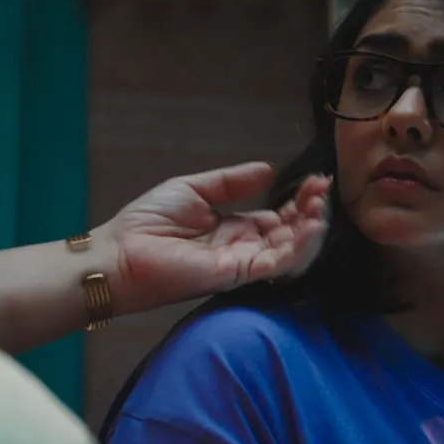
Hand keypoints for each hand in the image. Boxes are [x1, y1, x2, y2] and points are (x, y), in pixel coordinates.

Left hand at [103, 162, 330, 315]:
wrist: (120, 253)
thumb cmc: (147, 223)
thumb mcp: (195, 189)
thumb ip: (232, 182)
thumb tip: (268, 169)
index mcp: (235, 228)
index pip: (280, 217)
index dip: (299, 199)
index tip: (316, 180)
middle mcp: (244, 248)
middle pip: (290, 232)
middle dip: (310, 210)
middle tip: (323, 188)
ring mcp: (243, 263)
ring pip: (290, 251)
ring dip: (310, 229)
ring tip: (320, 206)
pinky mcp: (237, 274)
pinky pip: (276, 264)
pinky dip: (297, 247)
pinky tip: (310, 225)